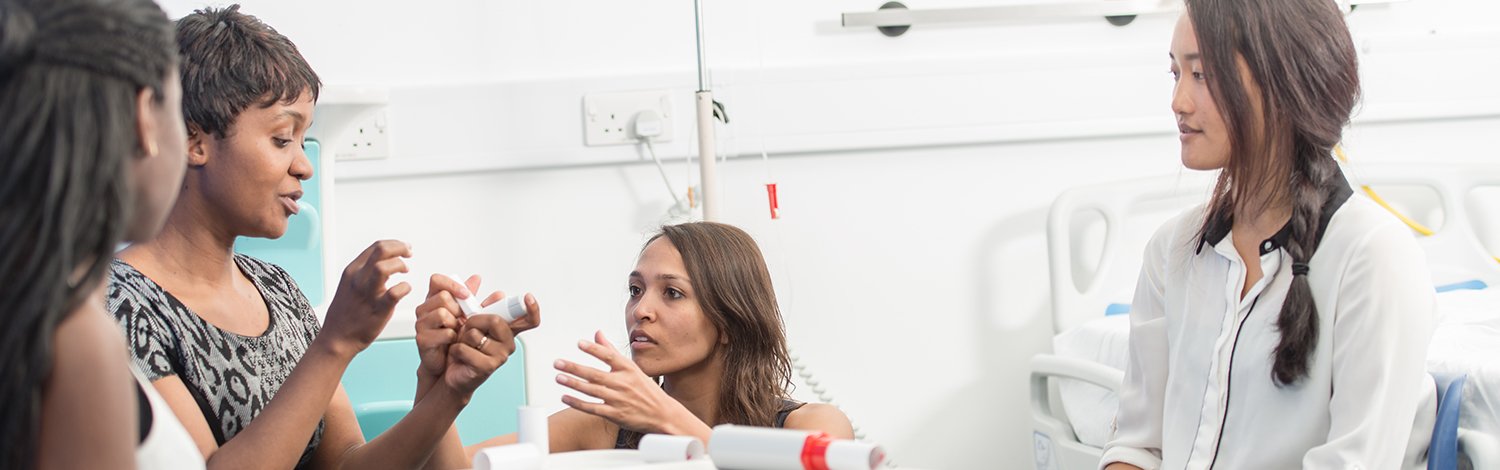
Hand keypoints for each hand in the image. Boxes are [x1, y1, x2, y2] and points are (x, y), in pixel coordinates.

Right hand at [321, 240, 412, 357]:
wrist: (336, 339)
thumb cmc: (346, 314)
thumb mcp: (350, 285)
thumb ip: (365, 272)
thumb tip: (383, 261)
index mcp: (352, 271)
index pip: (376, 247)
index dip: (394, 244)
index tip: (404, 249)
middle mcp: (358, 279)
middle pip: (381, 250)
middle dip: (400, 247)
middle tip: (409, 253)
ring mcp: (367, 294)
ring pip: (384, 267)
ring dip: (400, 265)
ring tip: (406, 271)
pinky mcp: (377, 309)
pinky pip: (395, 292)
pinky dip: (405, 287)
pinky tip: (406, 289)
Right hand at [415, 274, 480, 379]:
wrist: (446, 362)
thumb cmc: (453, 336)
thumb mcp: (464, 313)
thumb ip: (469, 296)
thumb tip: (476, 278)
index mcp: (433, 299)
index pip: (436, 280)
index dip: (452, 284)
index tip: (466, 295)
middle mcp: (424, 309)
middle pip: (443, 297)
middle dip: (458, 309)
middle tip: (460, 320)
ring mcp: (420, 324)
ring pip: (442, 313)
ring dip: (455, 324)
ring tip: (456, 331)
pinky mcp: (422, 339)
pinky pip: (445, 332)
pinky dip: (453, 337)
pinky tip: (452, 341)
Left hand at [416, 275, 542, 382]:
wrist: (450, 373)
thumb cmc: (462, 347)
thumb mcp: (470, 322)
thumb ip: (479, 305)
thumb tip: (490, 287)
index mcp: (507, 331)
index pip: (528, 320)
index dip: (532, 309)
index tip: (528, 297)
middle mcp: (507, 343)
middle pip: (495, 320)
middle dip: (473, 321)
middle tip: (466, 329)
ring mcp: (500, 356)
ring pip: (475, 335)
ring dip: (461, 338)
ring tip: (462, 345)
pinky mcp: (487, 367)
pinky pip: (465, 349)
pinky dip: (455, 350)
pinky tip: (458, 357)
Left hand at [554, 331, 699, 434]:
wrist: (662, 414)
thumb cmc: (645, 389)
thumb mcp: (632, 367)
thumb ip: (611, 350)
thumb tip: (597, 333)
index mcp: (628, 369)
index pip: (609, 356)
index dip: (594, 349)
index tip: (579, 343)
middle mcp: (623, 383)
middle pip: (595, 374)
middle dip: (574, 368)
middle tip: (558, 363)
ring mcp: (619, 399)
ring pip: (591, 390)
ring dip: (573, 384)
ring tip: (558, 377)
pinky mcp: (615, 414)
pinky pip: (593, 408)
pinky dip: (578, 403)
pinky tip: (565, 397)